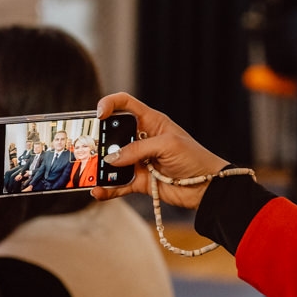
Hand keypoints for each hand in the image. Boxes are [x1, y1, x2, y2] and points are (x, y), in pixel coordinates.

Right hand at [91, 93, 229, 208]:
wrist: (208, 187)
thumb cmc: (194, 158)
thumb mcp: (167, 145)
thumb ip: (137, 149)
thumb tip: (111, 159)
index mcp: (150, 121)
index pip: (124, 104)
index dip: (109, 104)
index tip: (99, 115)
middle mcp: (141, 139)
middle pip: (112, 135)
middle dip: (98, 140)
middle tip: (88, 148)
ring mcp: (139, 161)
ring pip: (112, 162)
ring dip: (100, 167)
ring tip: (89, 173)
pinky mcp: (140, 181)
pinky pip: (118, 184)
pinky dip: (107, 189)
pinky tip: (98, 191)